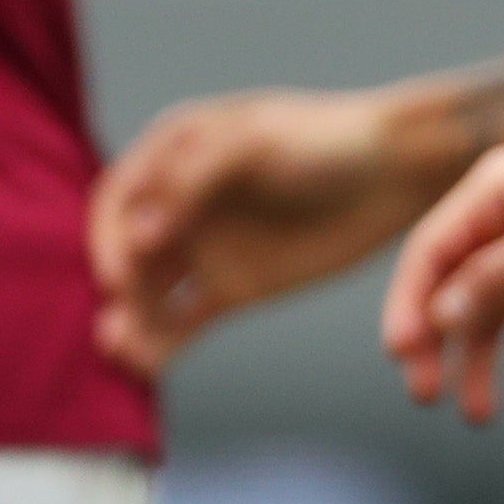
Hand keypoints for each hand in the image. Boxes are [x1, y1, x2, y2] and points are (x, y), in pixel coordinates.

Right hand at [90, 87, 449, 374]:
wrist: (396, 172)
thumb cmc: (323, 140)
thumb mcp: (252, 142)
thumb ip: (190, 181)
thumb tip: (138, 235)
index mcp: (173, 153)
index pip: (118, 198)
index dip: (107, 237)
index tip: (115, 276)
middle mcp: (179, 202)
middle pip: (127, 250)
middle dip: (116, 287)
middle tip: (117, 323)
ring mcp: (206, 247)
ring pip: (150, 290)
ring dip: (131, 319)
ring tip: (124, 350)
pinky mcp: (234, 287)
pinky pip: (185, 320)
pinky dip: (163, 342)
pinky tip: (148, 363)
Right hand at [379, 121, 503, 422]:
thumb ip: (499, 276)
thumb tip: (441, 316)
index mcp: (493, 192)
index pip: (431, 252)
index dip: (409, 304)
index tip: (401, 357)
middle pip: (456, 285)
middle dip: (439, 343)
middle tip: (426, 397)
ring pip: (498, 308)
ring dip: (485, 359)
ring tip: (479, 416)